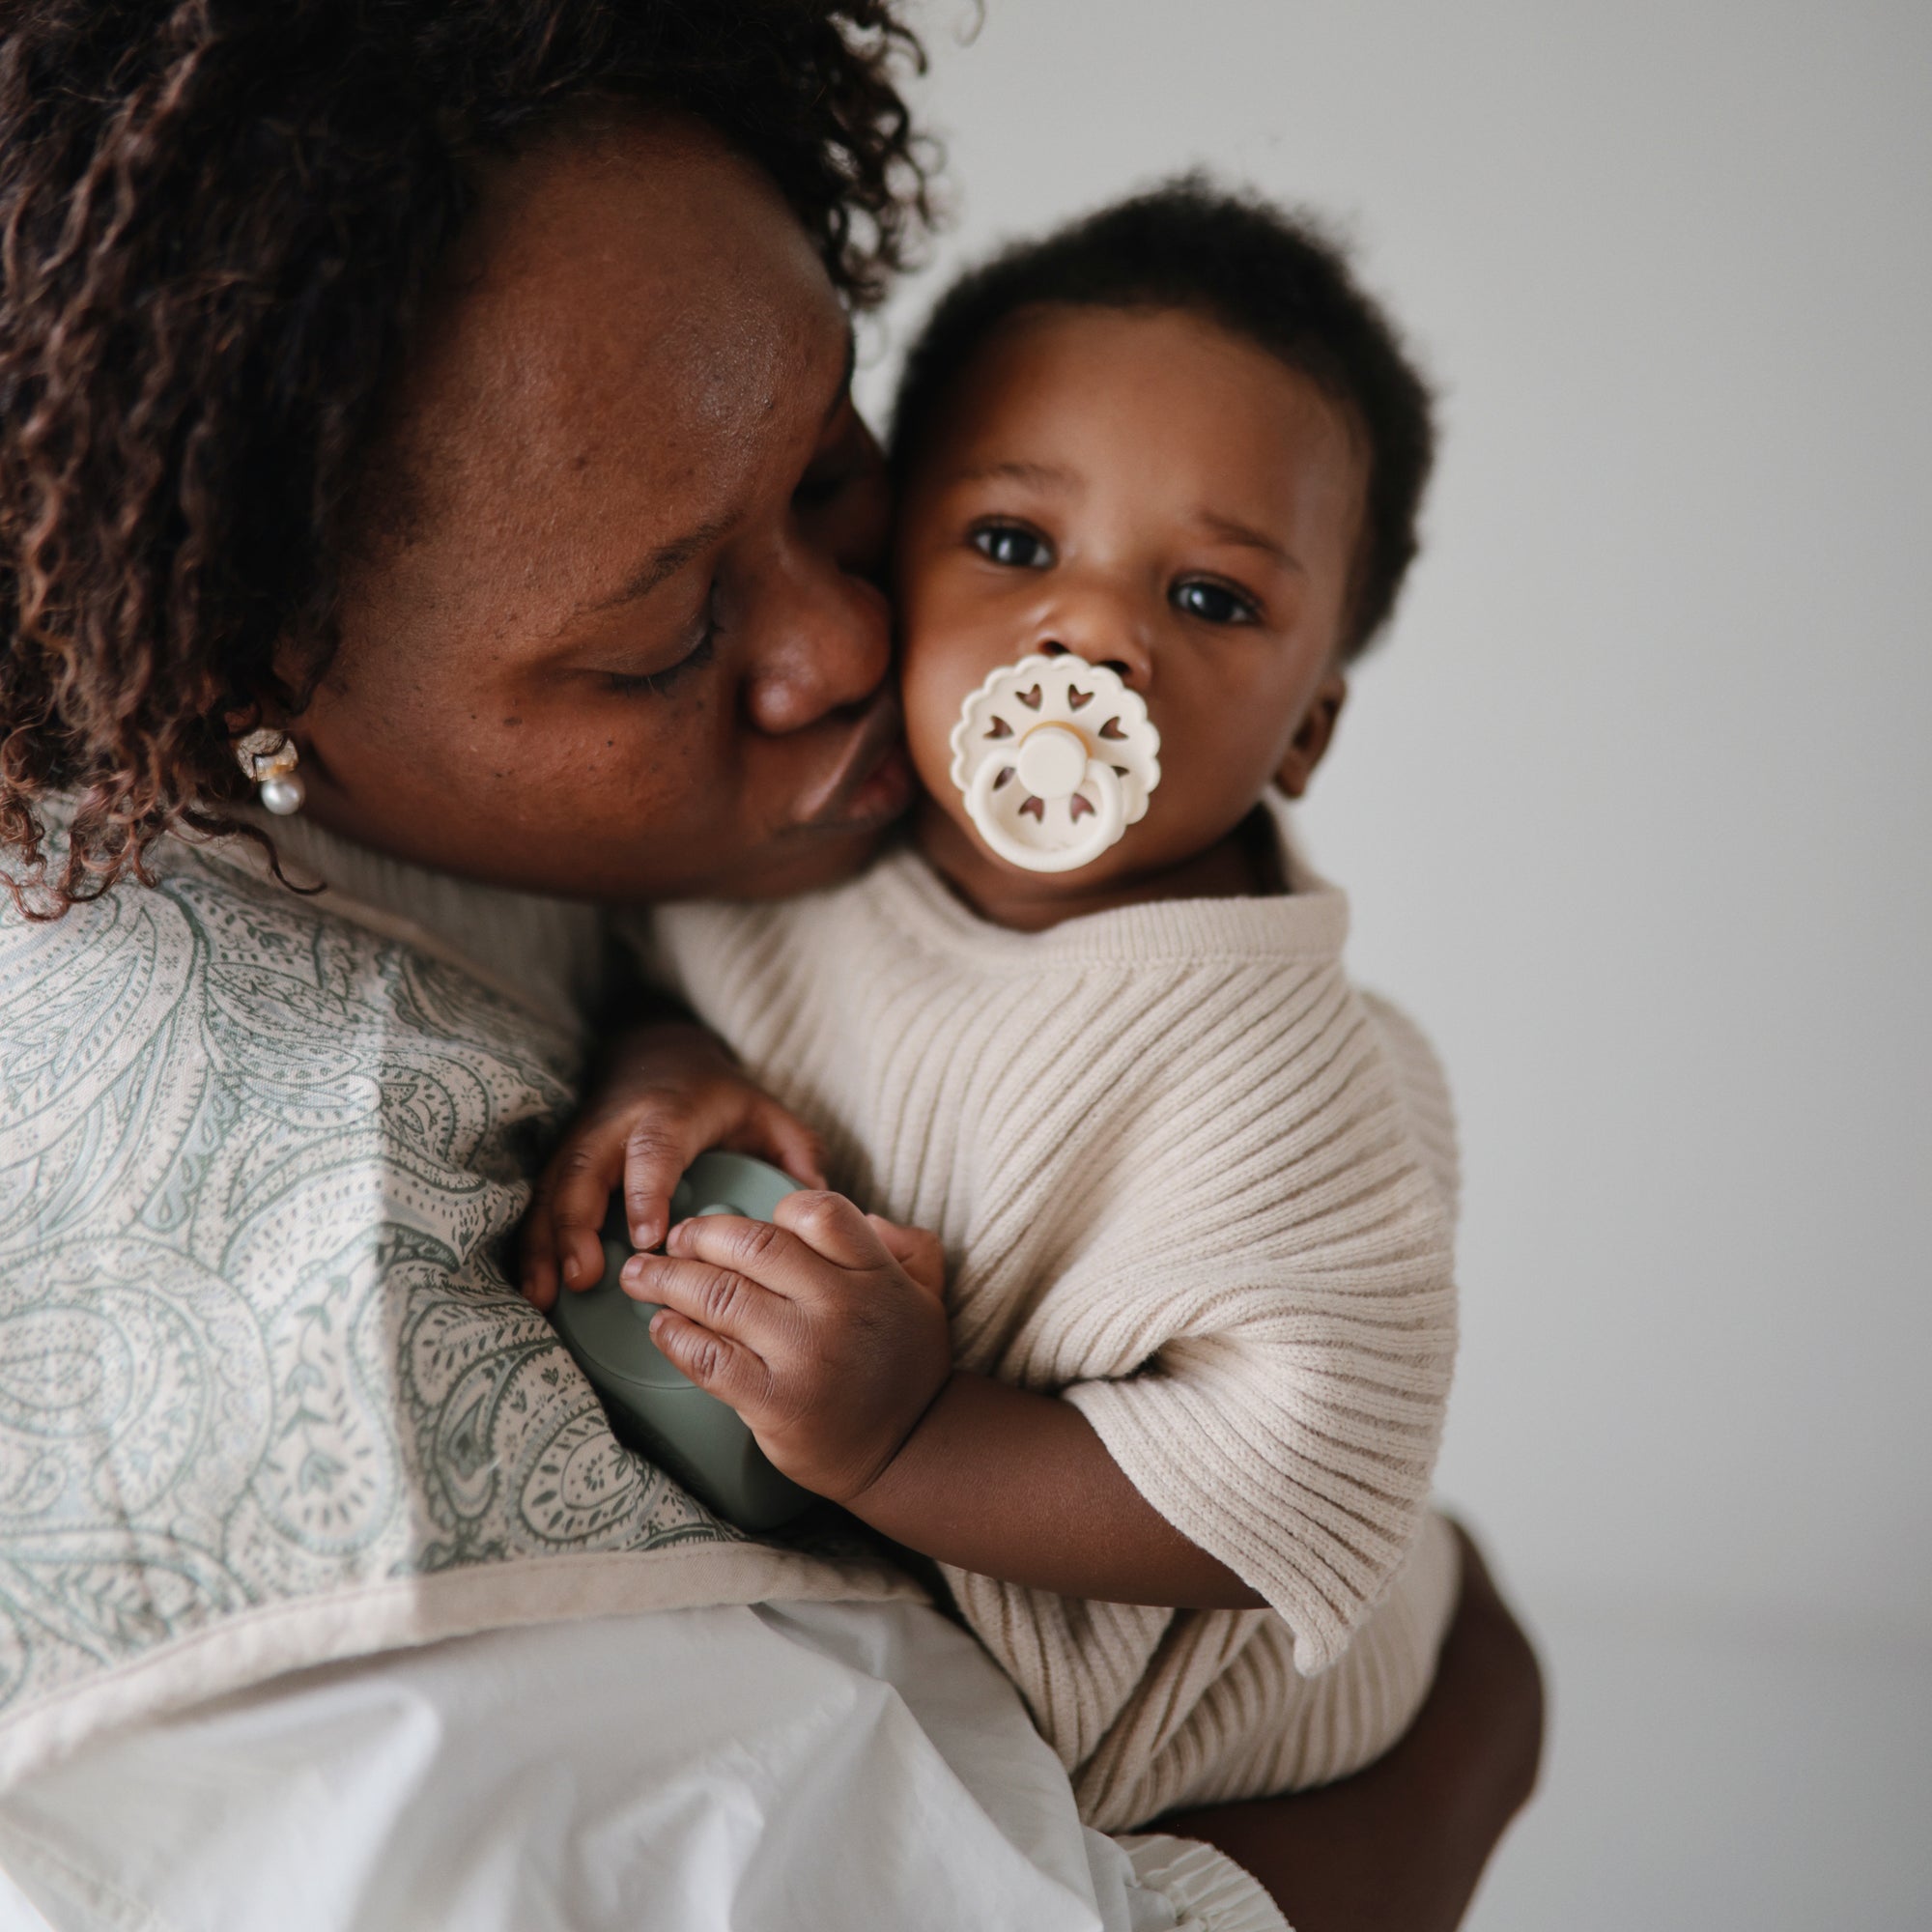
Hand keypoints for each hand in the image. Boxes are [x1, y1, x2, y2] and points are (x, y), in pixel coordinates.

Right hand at [520, 1021, 825, 1309]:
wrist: (658, 1057)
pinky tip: (534, 1291)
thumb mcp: (764, 1110)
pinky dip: (532, 1246)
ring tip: (547, 1295)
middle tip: (583, 1277)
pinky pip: (540, 1203)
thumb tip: (816, 1200)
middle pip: (586, 1170)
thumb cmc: (718, 1096)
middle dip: (578, 1223)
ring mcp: (582, 1143)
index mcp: (669, 1113)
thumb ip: (795, 1150)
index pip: (654, 1150)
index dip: (646, 1191)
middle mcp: (616, 1126)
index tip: (648, 1238)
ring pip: (553, 1190)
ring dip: (545, 1243)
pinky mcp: (562, 1163)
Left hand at [620, 1192, 951, 1503]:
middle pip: (752, 1246)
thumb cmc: (906, 1364)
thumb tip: (862, 1215)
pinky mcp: (775, 1402)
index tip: (746, 1224)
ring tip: (640, 1276)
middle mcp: (840, 1306)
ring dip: (667, 1280)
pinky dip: (676, 1337)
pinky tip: (661, 1327)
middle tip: (675, 1240)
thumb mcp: (925, 1290)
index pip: (817, 1211)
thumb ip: (902, 1243)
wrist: (911, 1451)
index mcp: (874, 1271)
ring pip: (719, 1296)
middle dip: (700, 1236)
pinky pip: (709, 1358)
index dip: (774, 1209)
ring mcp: (805, 1354)